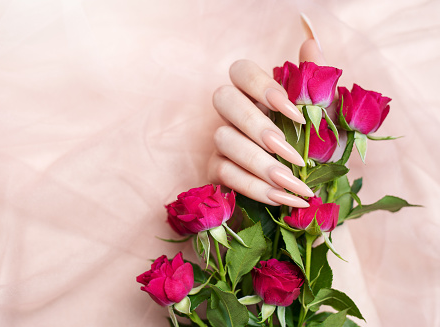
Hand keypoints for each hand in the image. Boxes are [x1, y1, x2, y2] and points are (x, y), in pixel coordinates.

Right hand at [208, 31, 325, 207]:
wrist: (307, 188)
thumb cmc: (314, 148)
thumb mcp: (323, 118)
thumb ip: (315, 83)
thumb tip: (310, 44)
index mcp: (255, 93)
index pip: (242, 71)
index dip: (264, 88)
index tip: (298, 113)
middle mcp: (232, 112)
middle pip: (223, 98)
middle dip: (257, 125)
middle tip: (293, 154)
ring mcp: (220, 141)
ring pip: (223, 139)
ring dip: (261, 164)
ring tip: (295, 185)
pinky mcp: (216, 170)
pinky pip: (225, 174)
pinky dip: (256, 188)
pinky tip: (283, 198)